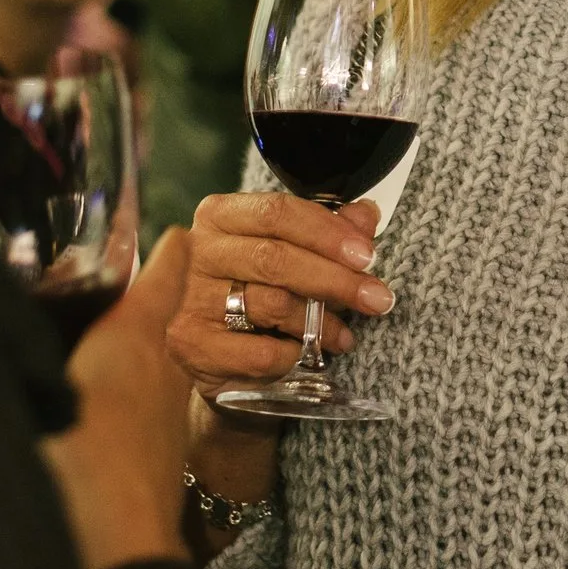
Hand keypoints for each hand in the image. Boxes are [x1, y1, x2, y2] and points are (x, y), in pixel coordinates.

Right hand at [43, 227, 196, 568]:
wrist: (119, 545)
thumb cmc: (76, 455)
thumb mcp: (38, 388)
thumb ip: (18, 350)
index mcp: (135, 334)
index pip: (165, 274)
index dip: (168, 251)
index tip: (173, 233)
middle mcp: (163, 365)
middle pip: (161, 319)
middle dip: (140, 303)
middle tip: (105, 289)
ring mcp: (170, 413)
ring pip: (157, 366)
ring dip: (134, 356)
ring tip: (93, 352)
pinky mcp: (166, 456)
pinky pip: (149, 409)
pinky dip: (129, 402)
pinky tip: (96, 416)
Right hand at [167, 193, 387, 402]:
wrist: (217, 356)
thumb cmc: (258, 292)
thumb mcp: (291, 253)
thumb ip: (328, 231)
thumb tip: (366, 215)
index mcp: (220, 216)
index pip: (277, 212)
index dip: (327, 232)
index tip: (366, 255)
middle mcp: (198, 251)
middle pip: (275, 258)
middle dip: (335, 280)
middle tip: (376, 298)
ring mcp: (191, 298)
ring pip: (272, 304)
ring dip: (320, 323)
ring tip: (344, 334)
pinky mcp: (191, 344)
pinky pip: (260, 352)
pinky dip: (292, 355)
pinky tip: (305, 356)